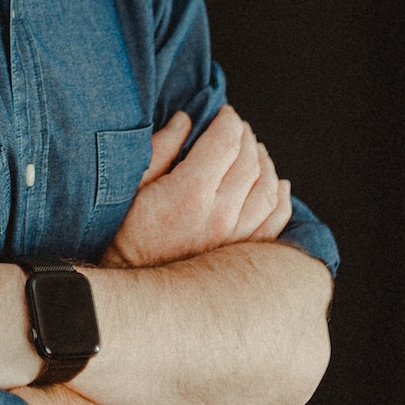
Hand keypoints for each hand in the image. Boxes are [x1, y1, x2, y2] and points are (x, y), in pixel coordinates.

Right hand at [101, 104, 291, 268]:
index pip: (225, 142)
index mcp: (189, 194)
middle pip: (249, 161)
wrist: (133, 292)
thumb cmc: (124, 236)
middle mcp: (219, 216)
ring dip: (265, 162)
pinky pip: (275, 220)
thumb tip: (186, 121)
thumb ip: (161, 149)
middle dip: (245, 136)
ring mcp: (235, 239)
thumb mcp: (131, 186)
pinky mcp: (242, 255)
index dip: (227, 120)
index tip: (223, 113)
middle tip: (236, 127)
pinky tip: (277, 184)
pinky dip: (281, 197)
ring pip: (268, 188)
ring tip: (254, 150)